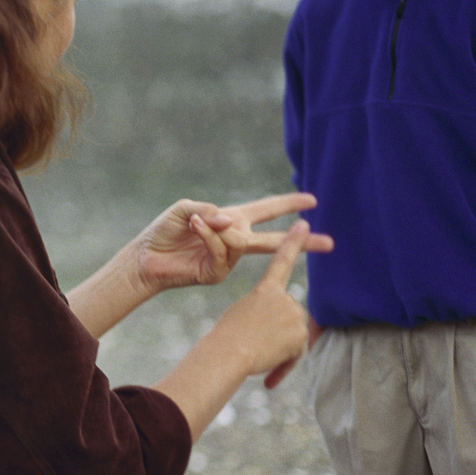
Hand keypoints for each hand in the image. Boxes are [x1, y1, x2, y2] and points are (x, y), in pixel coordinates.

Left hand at [132, 193, 332, 294]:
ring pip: (242, 242)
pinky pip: (222, 251)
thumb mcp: (185, 210)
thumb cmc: (164, 231)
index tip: (312, 201)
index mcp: (232, 220)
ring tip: (195, 223)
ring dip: (220, 230)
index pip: (267, 210)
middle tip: (330, 243)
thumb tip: (230, 222)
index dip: (288, 204)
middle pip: (274, 239)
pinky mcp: (216, 274)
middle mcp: (235, 239)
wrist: (145, 258)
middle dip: (301, 240)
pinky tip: (194, 228)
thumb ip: (209, 211)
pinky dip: (210, 238)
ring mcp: (228, 259)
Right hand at [153, 221, 312, 439]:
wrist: (229, 353)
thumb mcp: (243, 317)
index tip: (303, 223)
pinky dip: (282, 369)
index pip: (282, 260)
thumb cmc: (225, 338)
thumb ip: (265, 314)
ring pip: (292, 340)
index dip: (294, 242)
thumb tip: (285, 328)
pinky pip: (295, 357)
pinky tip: (268, 381)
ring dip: (278, 354)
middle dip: (277, 337)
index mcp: (266, 290)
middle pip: (288, 320)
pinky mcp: (300, 336)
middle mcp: (284, 298)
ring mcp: (294, 316)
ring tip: (257, 358)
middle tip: (256, 347)